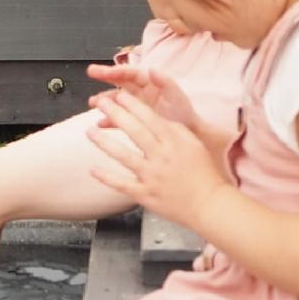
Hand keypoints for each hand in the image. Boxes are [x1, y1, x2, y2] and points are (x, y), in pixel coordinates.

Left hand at [85, 92, 228, 230]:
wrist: (209, 204)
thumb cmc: (203, 173)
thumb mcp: (194, 144)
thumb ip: (175, 130)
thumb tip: (156, 117)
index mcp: (174, 142)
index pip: (149, 118)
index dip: (132, 105)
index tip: (119, 95)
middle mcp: (161, 157)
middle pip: (134, 131)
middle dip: (116, 114)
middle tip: (100, 102)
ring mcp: (152, 176)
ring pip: (124, 156)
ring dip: (104, 142)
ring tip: (89, 131)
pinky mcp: (145, 194)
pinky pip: (122, 184)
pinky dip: (107, 177)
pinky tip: (93, 169)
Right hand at [86, 59, 201, 134]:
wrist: (189, 136)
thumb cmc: (184, 114)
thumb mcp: (177, 97)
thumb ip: (165, 82)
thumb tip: (151, 69)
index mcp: (151, 82)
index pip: (131, 73)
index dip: (116, 70)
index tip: (103, 70)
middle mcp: (141, 91)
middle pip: (121, 80)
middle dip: (105, 76)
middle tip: (90, 72)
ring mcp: (136, 105)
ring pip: (117, 99)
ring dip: (105, 99)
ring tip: (93, 103)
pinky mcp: (135, 119)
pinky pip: (119, 117)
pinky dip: (109, 120)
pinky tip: (101, 124)